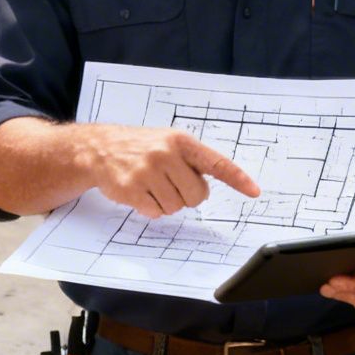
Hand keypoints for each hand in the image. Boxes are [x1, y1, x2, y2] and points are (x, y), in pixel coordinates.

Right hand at [76, 124, 258, 218]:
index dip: (238, 179)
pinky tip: (141, 193)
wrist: (100, 149)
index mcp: (181, 141)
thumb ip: (193, 160)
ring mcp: (147, 171)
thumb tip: (217, 183)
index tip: (254, 191)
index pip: (216, 163)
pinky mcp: (132, 188)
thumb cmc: (141, 147)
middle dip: (187, 196)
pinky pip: (156, 213)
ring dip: (167, 203)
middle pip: (197, 196)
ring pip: (177, 207)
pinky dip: (151, 208)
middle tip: (171, 184)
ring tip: (152, 185)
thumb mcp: (169, 142)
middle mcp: (166, 153)